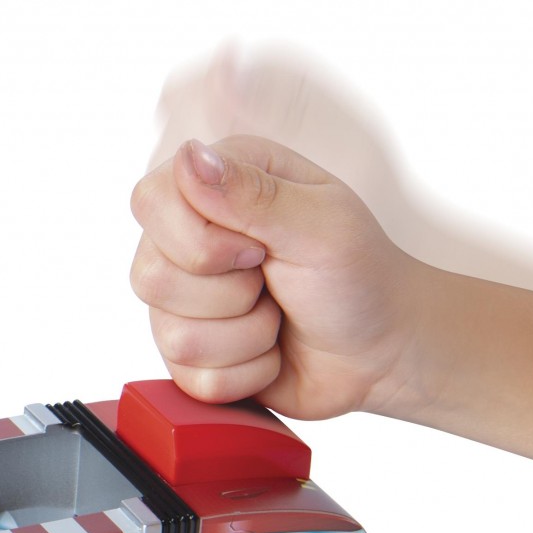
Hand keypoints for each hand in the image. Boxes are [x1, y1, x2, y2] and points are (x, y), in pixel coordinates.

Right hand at [129, 135, 418, 420]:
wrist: (382, 351)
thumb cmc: (361, 276)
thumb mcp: (321, 223)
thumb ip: (250, 192)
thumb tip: (191, 155)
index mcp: (217, 186)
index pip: (150, 201)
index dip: (197, 238)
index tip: (258, 248)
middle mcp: (188, 240)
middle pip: (149, 276)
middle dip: (230, 294)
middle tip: (274, 281)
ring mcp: (182, 302)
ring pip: (171, 334)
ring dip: (246, 336)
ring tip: (277, 317)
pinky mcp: (188, 355)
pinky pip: (190, 376)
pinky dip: (247, 371)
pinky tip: (270, 350)